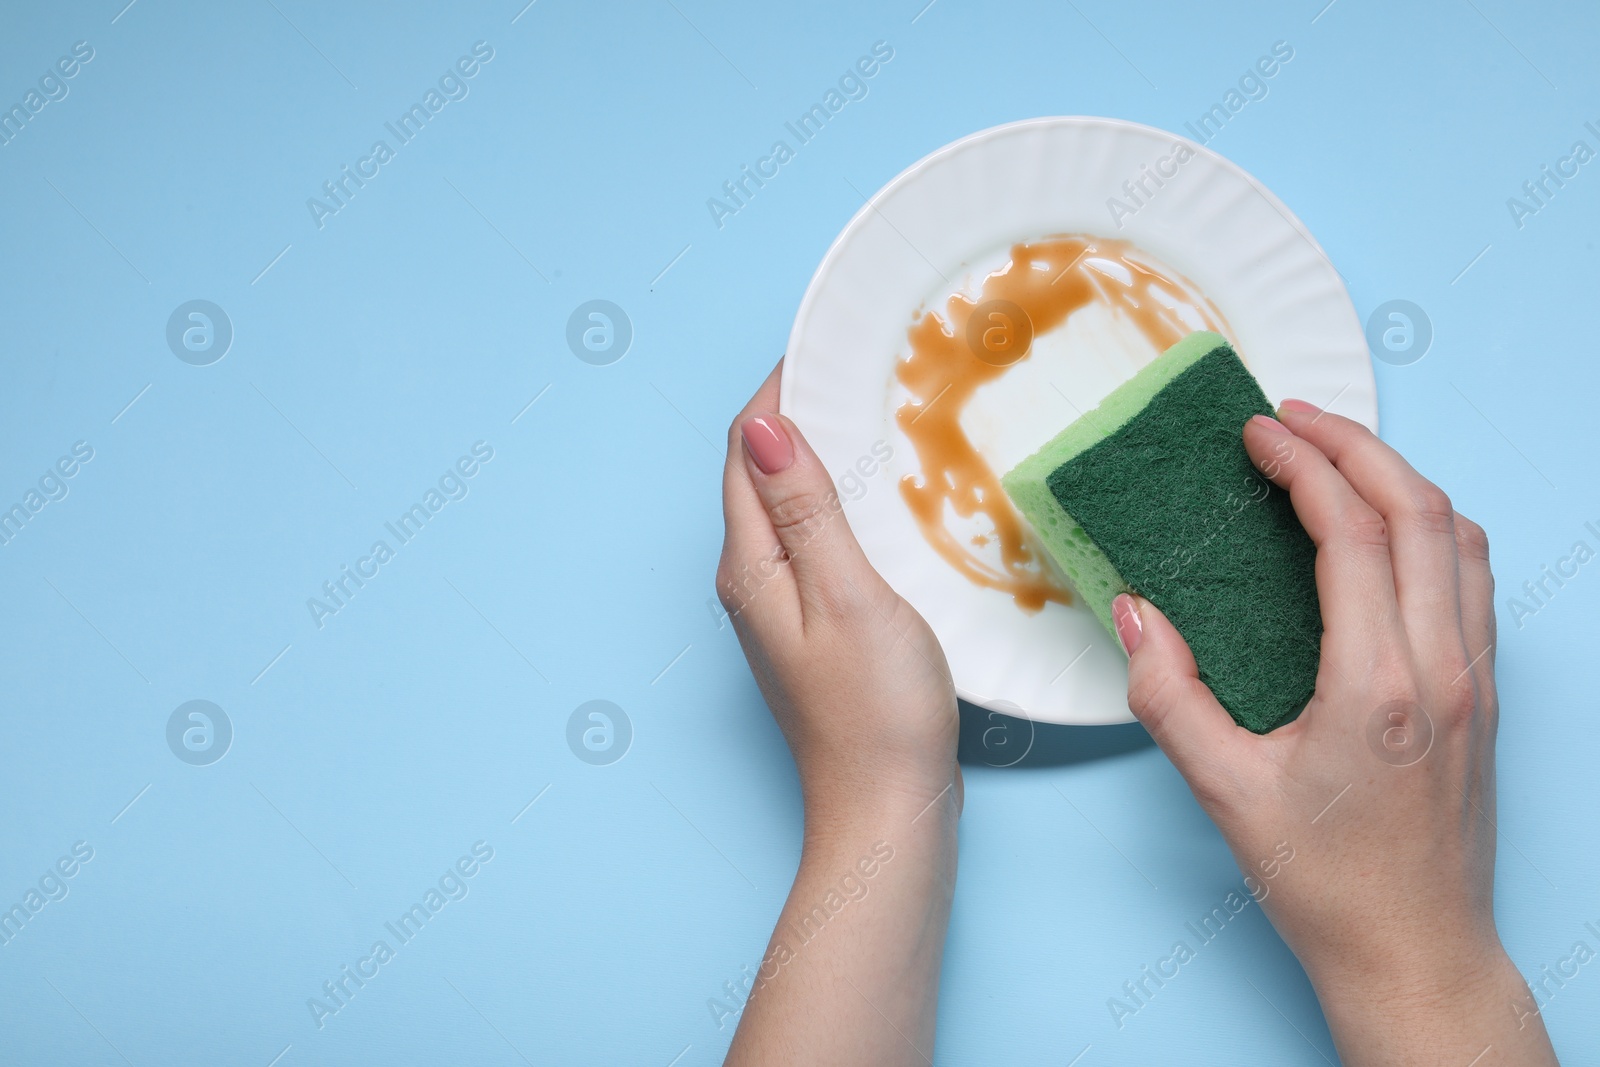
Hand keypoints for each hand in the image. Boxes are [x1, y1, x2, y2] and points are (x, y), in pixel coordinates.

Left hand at [716, 360, 959, 829]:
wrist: (888, 808)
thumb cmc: (875, 712)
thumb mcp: (846, 594)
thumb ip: (805, 508)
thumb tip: (759, 422)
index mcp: (750, 563)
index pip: (745, 448)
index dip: (780, 387)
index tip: (828, 339)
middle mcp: (752, 579)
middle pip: (763, 471)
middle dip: (802, 410)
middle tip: (863, 363)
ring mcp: (782, 605)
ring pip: (792, 503)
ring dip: (826, 453)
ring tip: (881, 409)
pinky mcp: (816, 625)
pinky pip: (818, 538)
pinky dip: (845, 500)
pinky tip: (890, 495)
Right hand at [1114, 399, 1558, 1064]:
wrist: (1416, 953)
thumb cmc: (1324, 884)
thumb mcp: (1224, 794)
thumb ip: (1169, 696)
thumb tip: (1135, 612)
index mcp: (1379, 687)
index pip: (1352, 534)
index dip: (1302, 467)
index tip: (1257, 434)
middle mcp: (1444, 669)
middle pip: (1420, 511)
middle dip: (1355, 445)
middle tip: (1292, 419)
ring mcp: (1477, 679)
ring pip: (1461, 537)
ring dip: (1401, 478)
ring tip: (1337, 453)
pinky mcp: (1487, 694)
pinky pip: (1474, 577)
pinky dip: (1432, 525)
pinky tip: (1387, 526)